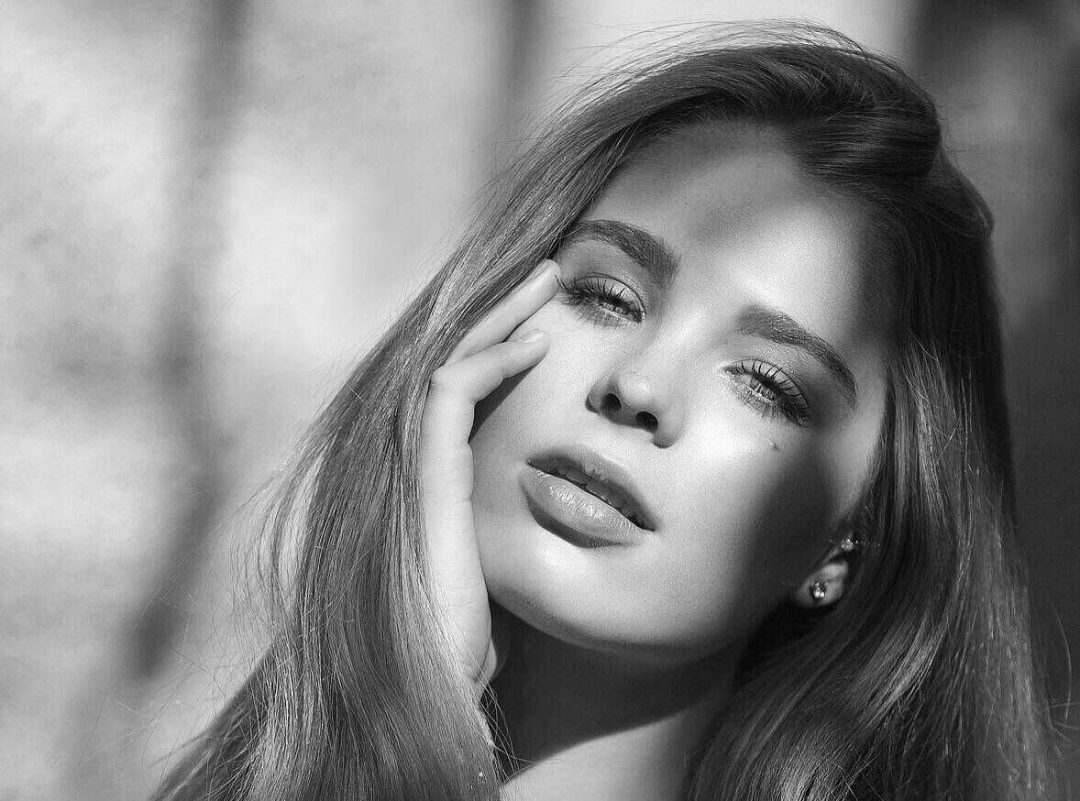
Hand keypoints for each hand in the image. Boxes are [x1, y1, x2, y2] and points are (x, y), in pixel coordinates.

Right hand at [420, 259, 558, 695]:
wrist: (436, 679)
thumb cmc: (469, 637)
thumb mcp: (498, 567)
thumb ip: (509, 527)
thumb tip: (557, 518)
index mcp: (440, 475)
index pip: (469, 390)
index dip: (504, 349)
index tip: (547, 323)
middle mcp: (423, 459)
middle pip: (460, 361)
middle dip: (503, 313)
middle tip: (547, 276)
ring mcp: (419, 462)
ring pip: (453, 362)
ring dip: (501, 317)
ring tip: (547, 282)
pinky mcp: (426, 471)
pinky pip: (454, 393)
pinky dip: (494, 361)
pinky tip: (538, 343)